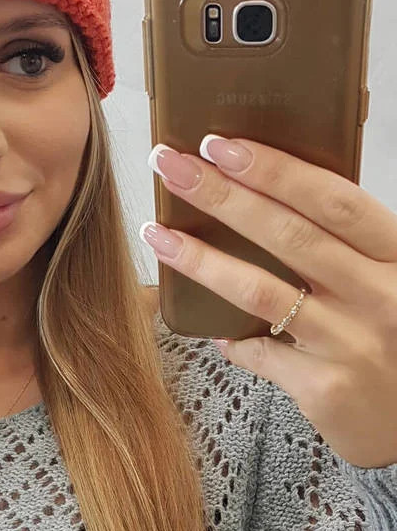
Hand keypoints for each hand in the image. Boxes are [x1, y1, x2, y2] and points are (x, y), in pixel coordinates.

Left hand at [140, 134, 396, 469]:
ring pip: (262, 291)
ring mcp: (353, 343)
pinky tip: (209, 329)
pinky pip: (259, 351)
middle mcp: (382, 296)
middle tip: (170, 166)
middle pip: (290, 234)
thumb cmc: (395, 338)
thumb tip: (260, 194)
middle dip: (222, 196)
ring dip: (202, 259)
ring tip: (158, 234)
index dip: (275, 169)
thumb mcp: (388, 281)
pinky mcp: (326, 387)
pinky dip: (229, 338)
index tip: (220, 144)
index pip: (334, 200)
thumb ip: (344, 245)